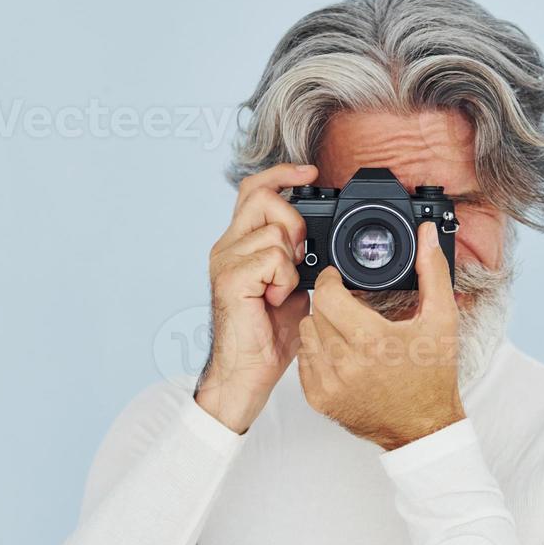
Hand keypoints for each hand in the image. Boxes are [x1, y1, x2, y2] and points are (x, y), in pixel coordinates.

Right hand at [195, 163, 316, 433]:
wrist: (246, 373)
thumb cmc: (267, 336)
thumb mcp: (291, 286)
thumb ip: (296, 257)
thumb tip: (318, 239)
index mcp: (240, 244)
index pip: (255, 189)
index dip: (283, 173)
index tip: (311, 172)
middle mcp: (227, 246)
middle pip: (264, 197)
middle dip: (294, 223)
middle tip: (295, 262)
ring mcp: (225, 260)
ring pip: (274, 231)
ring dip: (290, 263)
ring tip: (279, 291)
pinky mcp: (230, 278)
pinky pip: (272, 258)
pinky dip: (284, 280)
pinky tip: (273, 301)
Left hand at [298, 222, 465, 450]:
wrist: (423, 426)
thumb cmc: (433, 378)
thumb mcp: (441, 321)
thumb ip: (432, 272)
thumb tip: (427, 235)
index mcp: (373, 342)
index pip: (328, 295)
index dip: (332, 280)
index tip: (339, 279)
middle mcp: (346, 365)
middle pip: (316, 312)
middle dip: (331, 303)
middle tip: (349, 305)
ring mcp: (329, 385)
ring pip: (307, 335)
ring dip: (322, 326)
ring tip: (346, 329)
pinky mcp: (320, 400)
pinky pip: (304, 361)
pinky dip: (317, 352)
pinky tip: (341, 353)